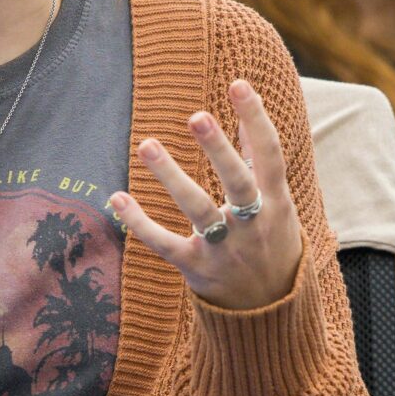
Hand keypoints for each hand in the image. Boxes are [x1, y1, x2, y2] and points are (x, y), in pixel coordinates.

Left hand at [112, 79, 304, 311]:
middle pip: (238, 183)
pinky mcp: (197, 268)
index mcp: (276, 203)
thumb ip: (258, 162)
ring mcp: (225, 249)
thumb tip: (245, 118)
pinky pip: (165, 244)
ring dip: (171, 178)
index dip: (256, 119)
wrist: (271, 311)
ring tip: (146, 144)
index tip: (239, 84)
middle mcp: (253, 224)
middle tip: (196, 115)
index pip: (270, 155)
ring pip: (198, 210)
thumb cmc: (271, 244)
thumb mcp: (278, 205)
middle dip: (218, 150)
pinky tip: (117, 198)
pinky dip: (140, 224)